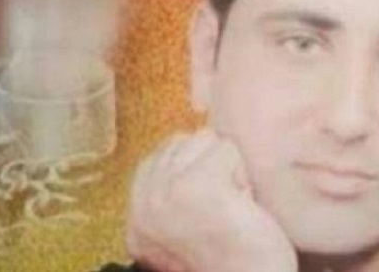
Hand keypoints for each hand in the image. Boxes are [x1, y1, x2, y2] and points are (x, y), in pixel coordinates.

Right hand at [125, 129, 297, 271]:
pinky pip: (228, 150)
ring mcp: (167, 192)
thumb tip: (198, 122)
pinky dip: (242, 176)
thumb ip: (174, 184)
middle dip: (213, 168)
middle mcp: (144, 202)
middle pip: (185, 141)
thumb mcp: (188, 220)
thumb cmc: (232, 255)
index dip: (198, 167)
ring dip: (229, 171)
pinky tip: (241, 206)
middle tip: (222, 210)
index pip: (164, 151)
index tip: (210, 207)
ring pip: (207, 141)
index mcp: (137, 215)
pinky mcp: (196, 185)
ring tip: (231, 208)